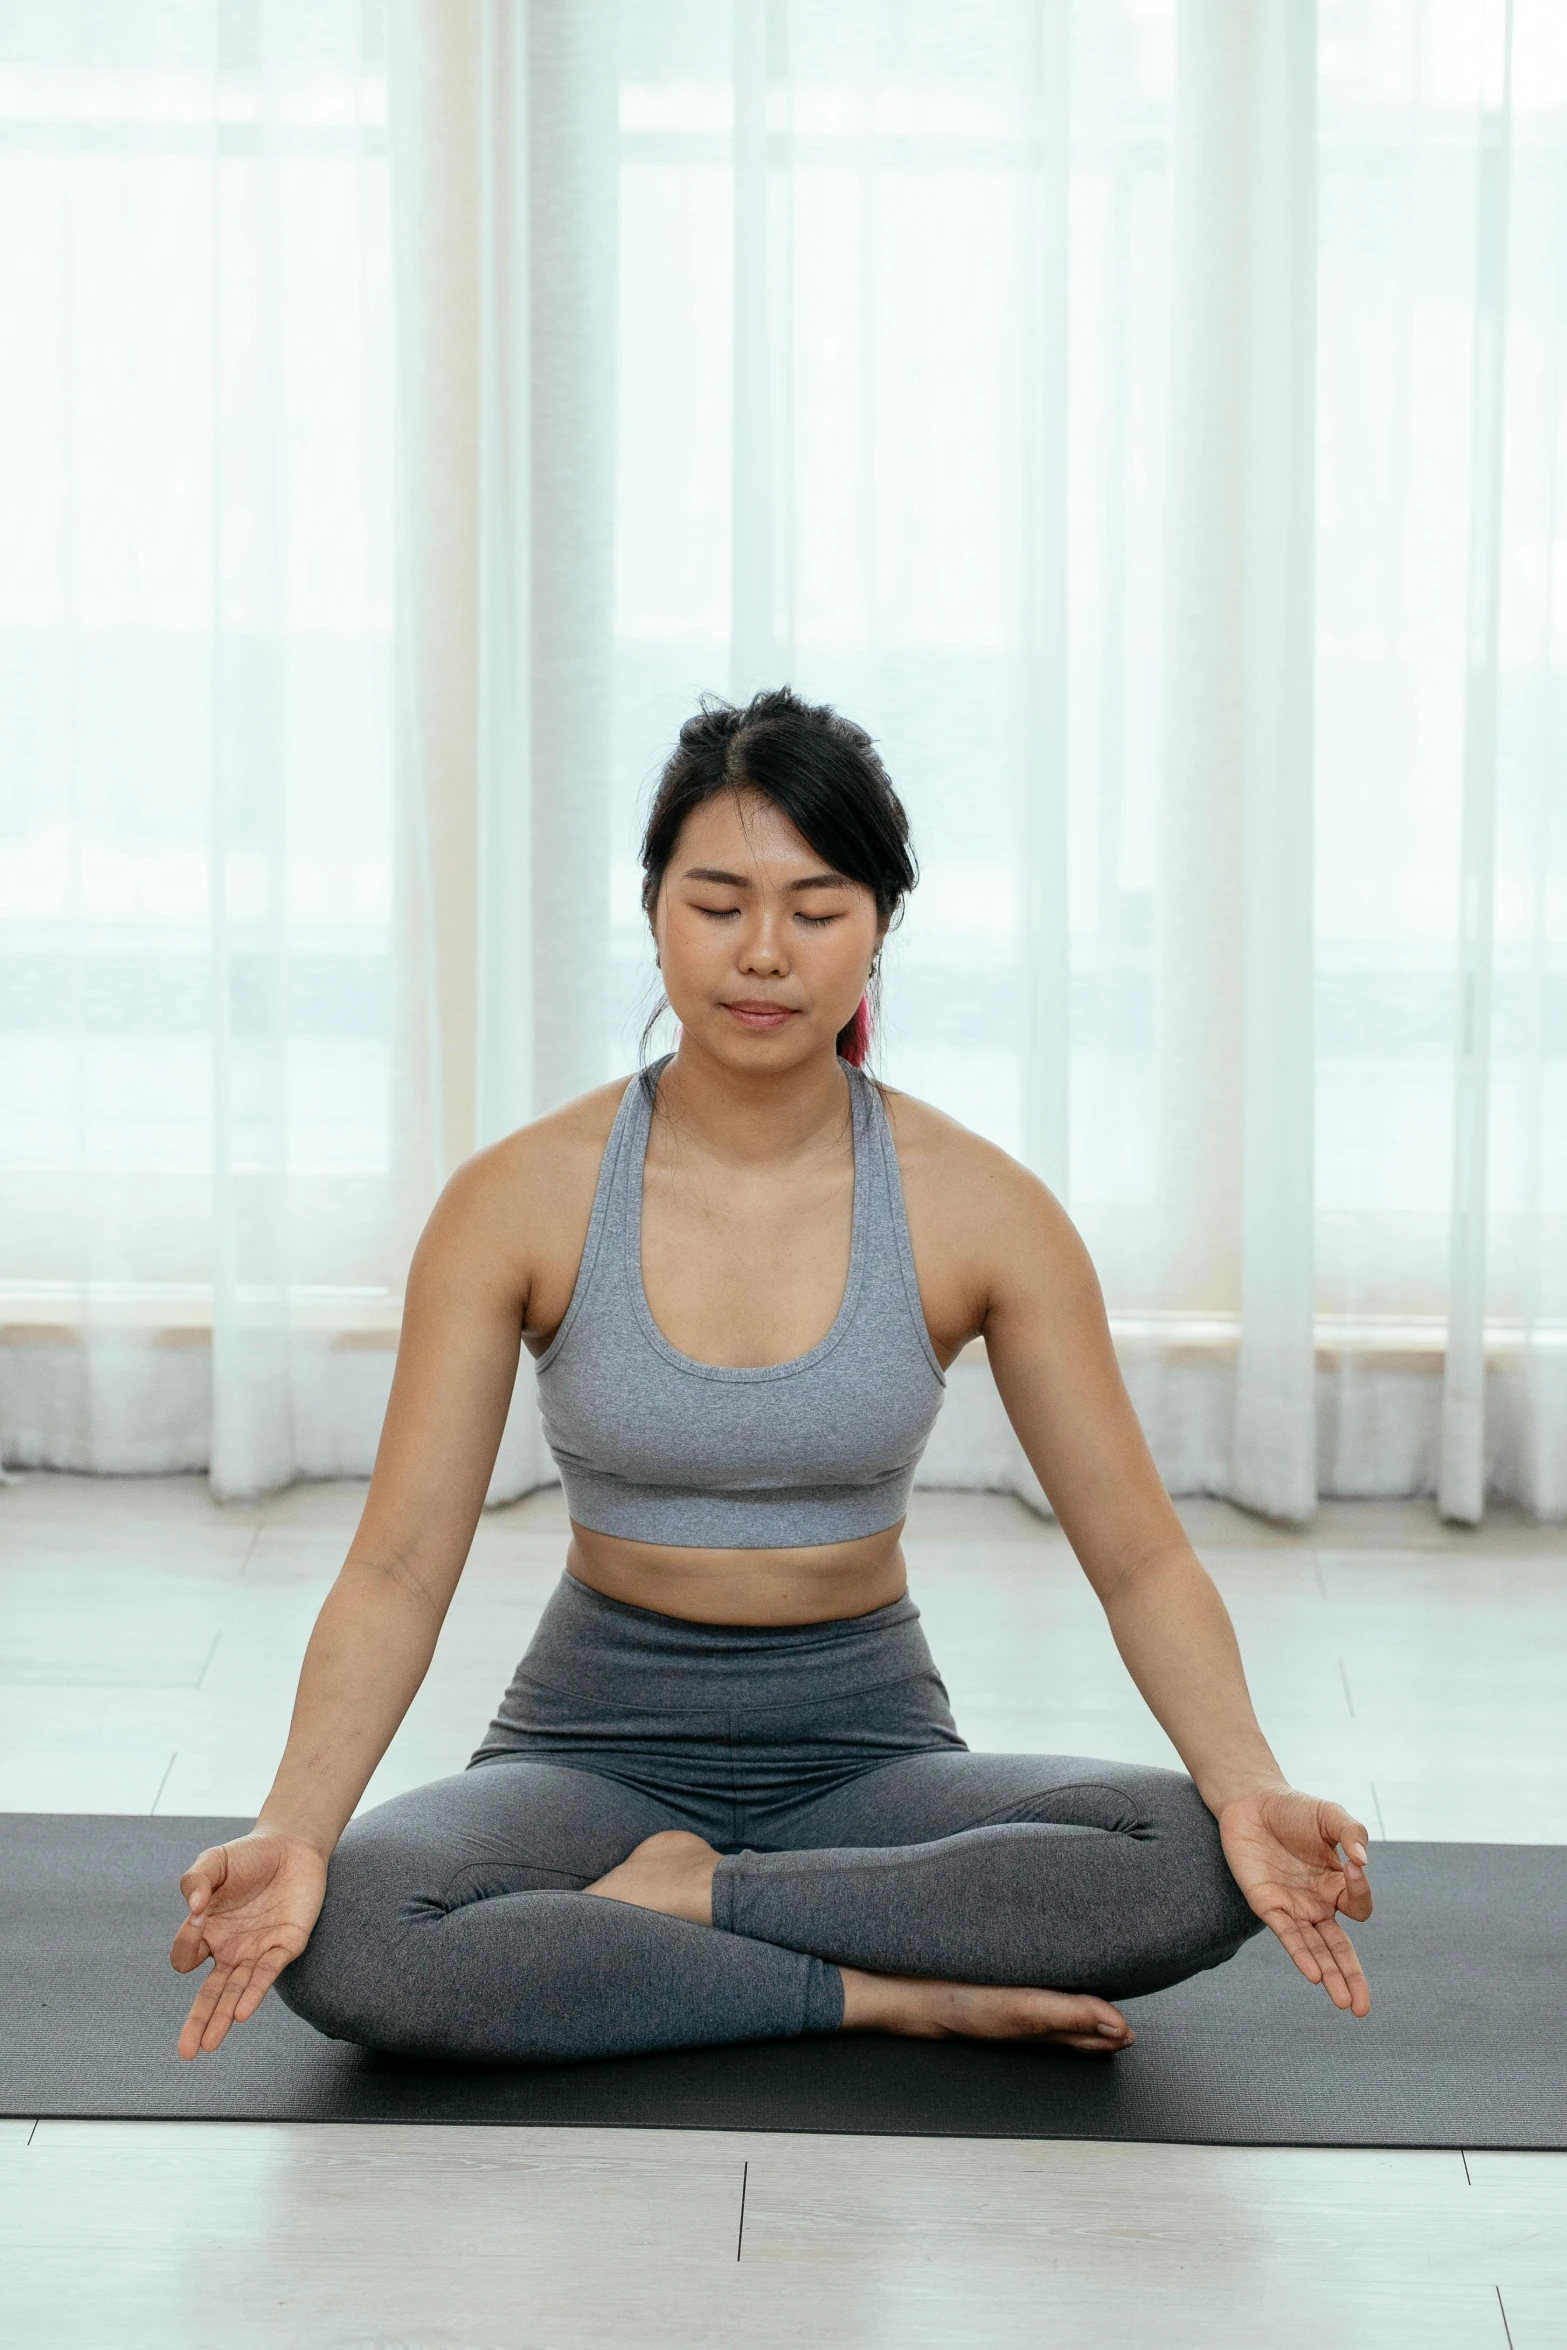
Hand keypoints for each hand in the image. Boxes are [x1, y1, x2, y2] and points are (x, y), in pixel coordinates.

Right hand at [170, 1831, 327, 2057]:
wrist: (292, 1845)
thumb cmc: (248, 1856)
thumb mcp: (214, 1861)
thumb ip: (195, 1880)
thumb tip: (193, 1910)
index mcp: (208, 1932)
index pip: (185, 1955)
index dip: (186, 1942)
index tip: (197, 1913)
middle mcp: (230, 1949)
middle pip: (210, 1994)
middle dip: (198, 2022)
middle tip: (185, 2052)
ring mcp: (257, 1950)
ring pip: (236, 1992)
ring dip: (224, 2018)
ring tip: (209, 2045)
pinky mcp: (286, 1945)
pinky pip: (267, 1974)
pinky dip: (254, 1993)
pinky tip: (242, 2013)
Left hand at [1218, 1788, 1372, 2016]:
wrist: (1251, 1801)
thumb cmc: (1295, 1808)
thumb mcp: (1331, 1815)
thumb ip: (1353, 1834)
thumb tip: (1363, 1863)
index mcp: (1338, 1884)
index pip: (1359, 1906)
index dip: (1361, 1891)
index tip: (1354, 1865)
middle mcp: (1318, 1903)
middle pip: (1340, 1948)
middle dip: (1353, 1978)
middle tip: (1363, 2010)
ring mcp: (1293, 1907)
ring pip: (1316, 1951)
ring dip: (1331, 1977)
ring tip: (1344, 2004)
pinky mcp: (1267, 1904)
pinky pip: (1288, 1935)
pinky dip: (1302, 1955)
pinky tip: (1315, 1975)